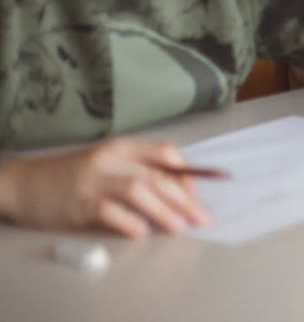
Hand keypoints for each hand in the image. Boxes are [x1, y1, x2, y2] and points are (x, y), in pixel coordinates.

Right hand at [0, 137, 211, 238]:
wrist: (26, 183)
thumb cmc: (73, 176)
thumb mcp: (109, 164)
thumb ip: (140, 172)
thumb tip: (180, 192)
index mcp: (123, 147)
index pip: (166, 153)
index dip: (187, 173)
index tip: (199, 194)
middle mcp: (111, 159)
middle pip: (157, 175)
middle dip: (185, 198)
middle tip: (202, 218)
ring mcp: (94, 180)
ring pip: (138, 190)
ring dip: (163, 210)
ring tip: (180, 227)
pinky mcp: (78, 203)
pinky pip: (109, 211)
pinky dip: (128, 221)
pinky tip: (142, 232)